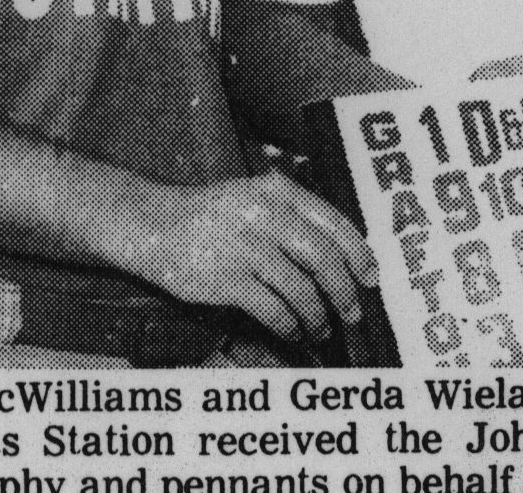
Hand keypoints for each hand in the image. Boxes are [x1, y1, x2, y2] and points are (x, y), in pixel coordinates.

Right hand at [120, 172, 378, 344]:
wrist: (150, 223)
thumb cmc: (212, 216)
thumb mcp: (255, 199)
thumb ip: (294, 218)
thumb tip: (342, 257)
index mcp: (279, 192)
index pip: (334, 224)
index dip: (360, 254)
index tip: (372, 277)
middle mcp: (265, 216)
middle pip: (323, 259)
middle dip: (344, 290)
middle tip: (353, 312)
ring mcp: (244, 247)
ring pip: (300, 289)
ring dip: (317, 315)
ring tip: (321, 328)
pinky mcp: (224, 279)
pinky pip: (272, 309)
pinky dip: (289, 325)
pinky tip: (292, 331)